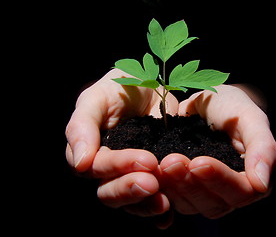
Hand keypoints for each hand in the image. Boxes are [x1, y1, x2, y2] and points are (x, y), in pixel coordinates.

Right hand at [65, 69, 177, 216]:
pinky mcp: (154, 178)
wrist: (151, 86)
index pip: (98, 168)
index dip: (118, 166)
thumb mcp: (97, 98)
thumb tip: (80, 163)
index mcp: (91, 152)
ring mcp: (132, 176)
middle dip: (130, 189)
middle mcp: (109, 170)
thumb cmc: (119, 87)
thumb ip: (82, 126)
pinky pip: (152, 202)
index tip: (145, 159)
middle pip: (110, 192)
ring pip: (131, 202)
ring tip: (164, 201)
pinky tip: (168, 216)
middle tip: (153, 181)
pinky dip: (159, 213)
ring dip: (145, 204)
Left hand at [158, 85, 275, 217]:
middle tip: (172, 161)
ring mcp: (205, 194)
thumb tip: (262, 184)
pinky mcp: (184, 190)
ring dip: (174, 187)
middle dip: (191, 183)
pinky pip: (172, 200)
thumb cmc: (232, 107)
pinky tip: (152, 177)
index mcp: (252, 179)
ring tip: (162, 163)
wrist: (207, 104)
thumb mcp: (250, 118)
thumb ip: (263, 147)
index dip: (220, 179)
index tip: (199, 161)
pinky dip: (162, 191)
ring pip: (190, 205)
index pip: (240, 191)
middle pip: (213, 203)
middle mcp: (229, 193)